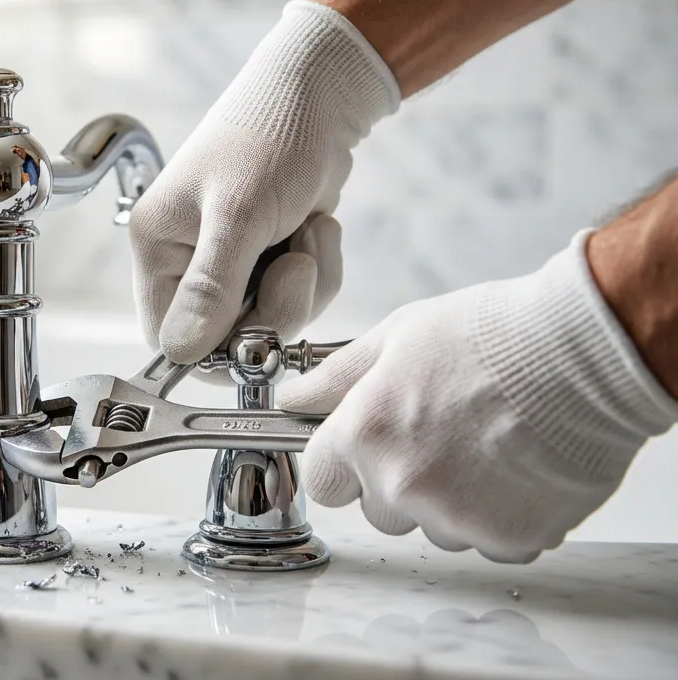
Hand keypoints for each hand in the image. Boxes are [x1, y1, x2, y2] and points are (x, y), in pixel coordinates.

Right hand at [130, 0, 398, 362]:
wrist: (321, 94)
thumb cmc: (270, 135)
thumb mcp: (240, 214)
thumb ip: (211, 288)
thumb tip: (182, 352)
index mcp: (157, 249)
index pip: (168, 337)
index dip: (213, 348)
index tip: (255, 329)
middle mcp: (185, 261)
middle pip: (225, 338)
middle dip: (274, 310)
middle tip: (294, 265)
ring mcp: (228, 262)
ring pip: (268, 321)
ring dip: (304, 287)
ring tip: (307, 232)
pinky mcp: (267, 259)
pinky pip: (296, 299)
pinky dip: (319, 272)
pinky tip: (315, 228)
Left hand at [279, 233, 677, 562]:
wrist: (585, 354)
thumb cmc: (493, 336)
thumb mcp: (397, 338)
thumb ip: (335, 378)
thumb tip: (293, 400)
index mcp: (365, 435)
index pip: (322, 481)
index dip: (342, 462)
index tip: (365, 447)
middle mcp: (403, 485)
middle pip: (378, 511)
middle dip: (399, 481)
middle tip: (441, 434)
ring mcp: (457, 518)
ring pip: (433, 528)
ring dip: (450, 499)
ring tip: (486, 444)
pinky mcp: (510, 538)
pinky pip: (487, 541)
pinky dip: (499, 514)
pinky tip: (516, 468)